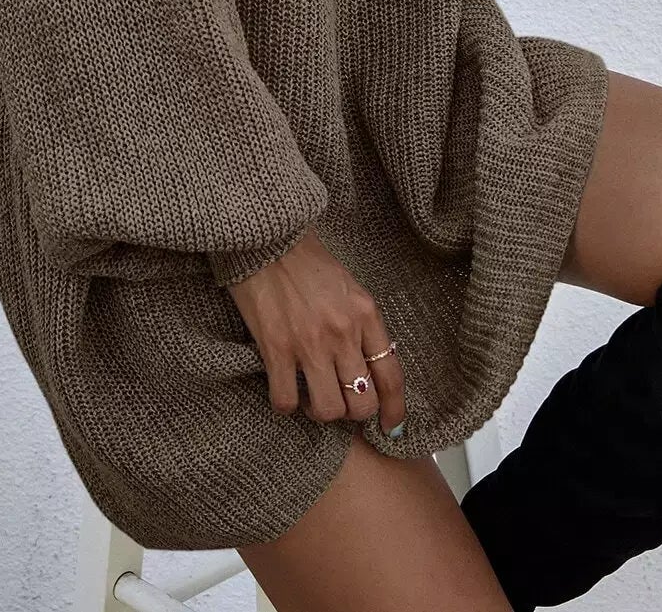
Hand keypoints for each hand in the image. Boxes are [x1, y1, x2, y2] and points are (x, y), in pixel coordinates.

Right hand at [224, 230, 406, 434]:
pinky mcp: (276, 348)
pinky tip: (285, 390)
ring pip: (329, 410)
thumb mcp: (347, 287)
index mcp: (365, 313)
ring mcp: (310, 343)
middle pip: (362, 402)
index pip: (391, 375)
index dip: (394, 410)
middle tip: (342, 404)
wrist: (267, 236)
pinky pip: (287, 401)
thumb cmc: (306, 259)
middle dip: (354, 413)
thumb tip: (366, 365)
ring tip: (312, 398)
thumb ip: (360, 324)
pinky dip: (287, 405)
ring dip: (321, 412)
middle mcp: (343, 332)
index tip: (391, 426)